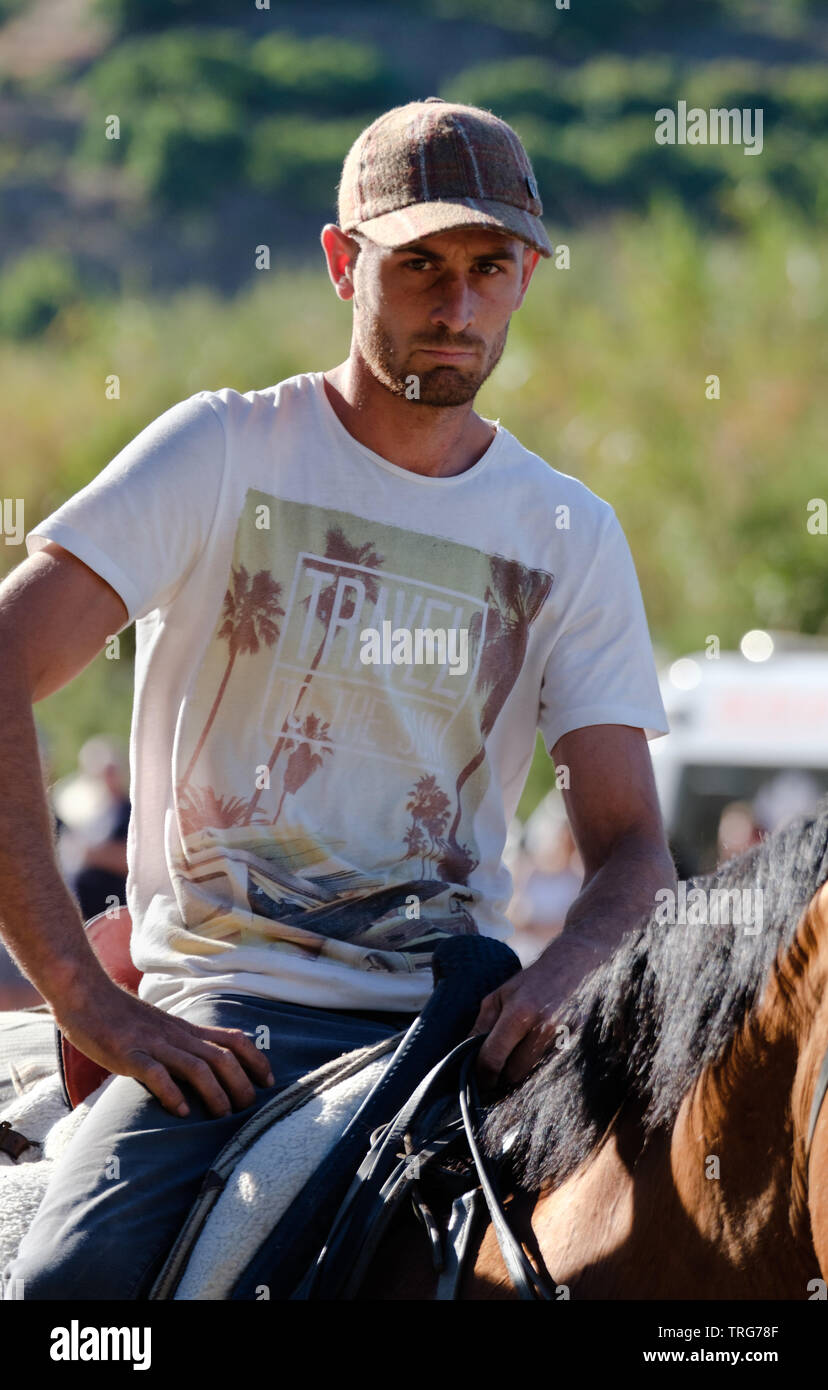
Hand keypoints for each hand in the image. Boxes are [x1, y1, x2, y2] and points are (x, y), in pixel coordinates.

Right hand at [56, 980, 274, 1117]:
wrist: (86, 995)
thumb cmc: (122, 1016)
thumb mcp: (162, 1026)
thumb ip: (182, 1042)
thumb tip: (205, 1066)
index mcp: (186, 1029)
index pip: (233, 1039)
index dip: (256, 1060)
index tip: (269, 1082)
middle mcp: (176, 1035)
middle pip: (221, 1057)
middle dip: (241, 1083)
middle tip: (248, 1108)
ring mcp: (153, 1043)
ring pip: (196, 1066)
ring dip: (215, 1092)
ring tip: (222, 1115)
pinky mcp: (129, 1054)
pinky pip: (155, 1073)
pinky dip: (172, 1093)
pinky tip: (180, 1112)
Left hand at [471, 935, 603, 1088]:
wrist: (575, 966)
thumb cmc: (532, 981)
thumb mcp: (499, 996)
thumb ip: (482, 1026)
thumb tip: (465, 1053)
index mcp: (520, 1012)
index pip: (494, 1058)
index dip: (482, 1074)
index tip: (479, 1079)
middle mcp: (544, 1027)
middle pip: (515, 1073)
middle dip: (502, 1075)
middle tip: (498, 1070)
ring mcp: (565, 1037)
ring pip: (534, 1075)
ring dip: (522, 1073)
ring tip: (517, 1060)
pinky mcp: (579, 1043)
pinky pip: (552, 1069)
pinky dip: (541, 1068)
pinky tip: (537, 1055)